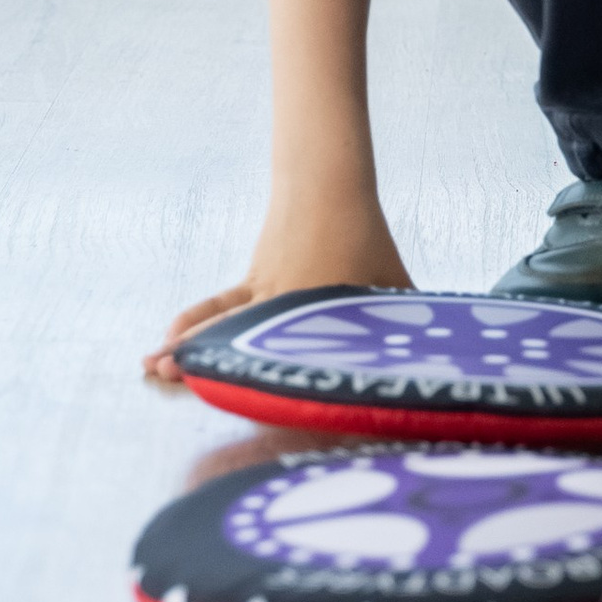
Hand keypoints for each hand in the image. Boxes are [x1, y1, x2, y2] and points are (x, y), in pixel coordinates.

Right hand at [145, 201, 413, 384]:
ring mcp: (265, 297)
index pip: (304, 361)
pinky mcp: (253, 284)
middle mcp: (288, 311)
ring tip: (157, 369)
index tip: (268, 410)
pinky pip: (218, 305)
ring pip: (222, 325)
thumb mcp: (398, 289)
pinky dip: (193, 320)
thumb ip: (412, 330)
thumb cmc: (369, 244)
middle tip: (186, 386)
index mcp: (324, 318)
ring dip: (191, 348)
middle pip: (250, 347)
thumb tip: (444, 363)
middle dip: (219, 371)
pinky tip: (167, 340)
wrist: (329, 191)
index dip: (286, 388)